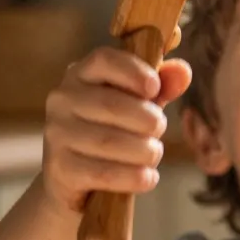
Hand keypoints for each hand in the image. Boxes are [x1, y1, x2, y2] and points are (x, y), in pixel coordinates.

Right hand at [41, 46, 191, 214]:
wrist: (73, 180)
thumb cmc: (111, 131)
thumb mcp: (137, 105)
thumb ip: (160, 88)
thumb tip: (182, 72)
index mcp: (80, 75)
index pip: (103, 60)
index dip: (134, 71)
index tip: (155, 88)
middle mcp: (62, 100)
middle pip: (111, 104)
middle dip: (147, 119)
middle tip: (159, 129)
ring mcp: (57, 134)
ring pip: (110, 141)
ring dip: (144, 150)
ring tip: (153, 154)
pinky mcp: (60, 169)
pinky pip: (104, 173)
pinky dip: (133, 177)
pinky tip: (148, 178)